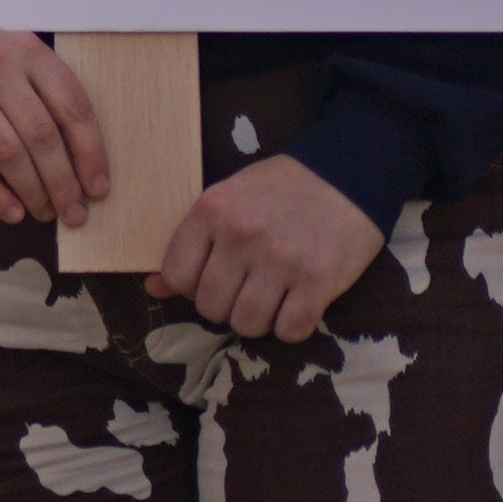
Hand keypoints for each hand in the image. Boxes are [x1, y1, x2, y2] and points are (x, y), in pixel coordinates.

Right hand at [0, 30, 107, 226]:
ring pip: (8, 153)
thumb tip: (86, 170)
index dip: (90, 153)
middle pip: (41, 135)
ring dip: (33, 192)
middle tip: (74, 213)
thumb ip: (51, 101)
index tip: (98, 189)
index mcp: (28, 50)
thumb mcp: (22, 65)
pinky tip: (13, 213)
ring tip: (45, 213)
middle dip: (63, 183)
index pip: (72, 107)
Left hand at [150, 153, 381, 341]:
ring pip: (247, 325)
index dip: (192, 286)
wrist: (349, 171)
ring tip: (273, 297)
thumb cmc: (281, 189)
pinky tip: (298, 303)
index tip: (213, 277)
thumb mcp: (227, 200)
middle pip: (211, 307)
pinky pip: (290, 331)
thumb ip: (192, 243)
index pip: (177, 276)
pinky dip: (292, 326)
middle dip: (226, 306)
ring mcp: (281, 259)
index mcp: (212, 210)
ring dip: (259, 320)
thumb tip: (153, 287)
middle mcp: (242, 235)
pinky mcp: (319, 280)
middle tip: (247, 289)